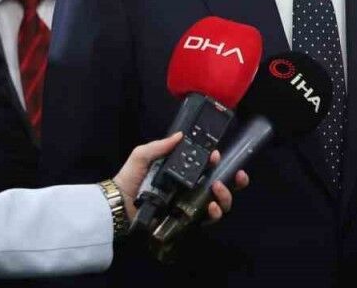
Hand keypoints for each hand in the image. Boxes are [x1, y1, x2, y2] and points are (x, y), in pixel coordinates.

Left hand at [113, 133, 249, 225]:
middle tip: (238, 175)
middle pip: (222, 185)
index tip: (218, 155)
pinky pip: (207, 220)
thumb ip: (160, 146)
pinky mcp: (186, 221)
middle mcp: (191, 189)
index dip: (218, 161)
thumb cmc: (130, 178)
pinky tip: (211, 207)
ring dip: (226, 195)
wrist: (118, 204)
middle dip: (235, 181)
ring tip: (218, 188)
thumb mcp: (143, 156)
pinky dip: (214, 214)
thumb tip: (181, 135)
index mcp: (184, 173)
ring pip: (220, 203)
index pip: (208, 167)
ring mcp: (190, 206)